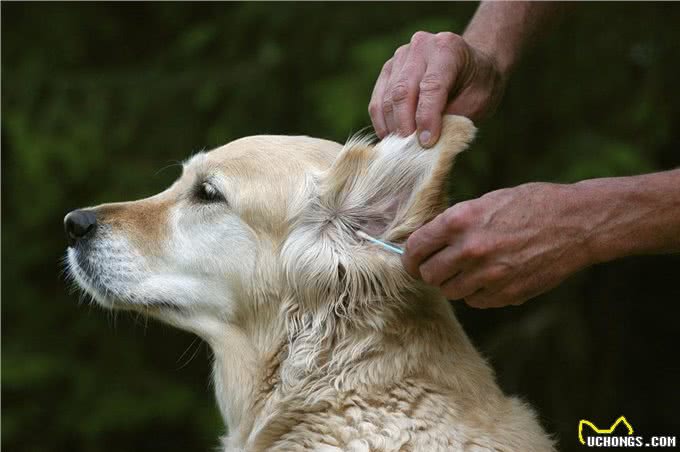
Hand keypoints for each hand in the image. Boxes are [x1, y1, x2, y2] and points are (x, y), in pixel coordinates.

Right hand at [368, 31, 505, 146]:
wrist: (472, 66)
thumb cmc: (478, 85)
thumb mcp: (477, 102)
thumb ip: (453, 118)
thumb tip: (425, 143)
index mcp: (448, 49)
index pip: (431, 86)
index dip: (427, 118)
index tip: (426, 143)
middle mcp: (421, 46)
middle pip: (403, 91)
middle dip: (405, 125)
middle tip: (409, 150)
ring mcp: (400, 56)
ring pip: (387, 97)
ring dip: (392, 127)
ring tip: (400, 148)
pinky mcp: (388, 70)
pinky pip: (377, 100)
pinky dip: (382, 123)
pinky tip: (390, 138)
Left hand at [402, 183, 593, 307]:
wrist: (577, 223)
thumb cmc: (532, 204)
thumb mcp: (486, 202)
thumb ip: (455, 223)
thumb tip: (429, 241)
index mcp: (460, 221)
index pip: (415, 248)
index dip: (410, 257)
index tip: (413, 260)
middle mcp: (470, 250)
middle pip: (429, 275)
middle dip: (430, 271)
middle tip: (438, 267)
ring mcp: (489, 275)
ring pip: (450, 291)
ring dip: (454, 283)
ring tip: (468, 269)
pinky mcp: (507, 294)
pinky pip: (476, 301)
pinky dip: (477, 293)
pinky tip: (489, 277)